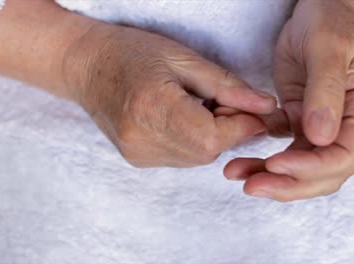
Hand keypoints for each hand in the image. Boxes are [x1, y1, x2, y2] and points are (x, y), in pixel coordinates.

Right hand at [63, 24, 276, 166]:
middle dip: (227, 129)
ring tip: (195, 105)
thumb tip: (266, 108)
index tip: (250, 107)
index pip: (214, 137)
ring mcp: (138, 154)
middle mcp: (143, 139)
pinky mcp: (137, 160)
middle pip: (208, 150)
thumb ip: (228, 87)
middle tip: (219, 100)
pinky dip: (192, 141)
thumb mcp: (184, 59)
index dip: (241, 125)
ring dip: (210, 136)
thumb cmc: (131, 52)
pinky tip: (180, 117)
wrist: (86, 65)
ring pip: (197, 157)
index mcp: (153, 108)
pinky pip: (181, 158)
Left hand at [224, 0, 353, 200]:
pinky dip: (263, 160)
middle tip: (251, 185)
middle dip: (287, 184)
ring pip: (300, 167)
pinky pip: (284, 150)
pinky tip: (242, 161)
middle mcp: (345, 126)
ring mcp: (321, 126)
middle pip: (322, 174)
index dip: (310, 167)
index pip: (343, 157)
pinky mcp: (299, 121)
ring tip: (237, 175)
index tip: (276, 164)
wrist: (320, 11)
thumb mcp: (328, 49)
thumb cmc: (331, 23)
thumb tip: (320, 137)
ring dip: (270, 177)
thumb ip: (325, 91)